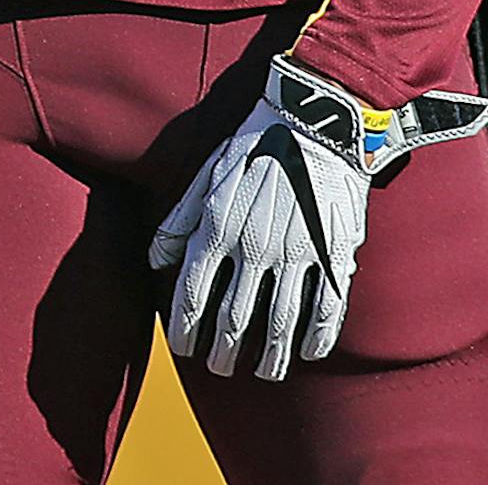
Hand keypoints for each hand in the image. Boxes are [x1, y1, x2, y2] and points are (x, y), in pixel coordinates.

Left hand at [149, 56, 487, 380]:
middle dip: (223, 352)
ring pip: (278, 325)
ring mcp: (296, 253)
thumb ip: (179, 219)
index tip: (183, 346)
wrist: (316, 116)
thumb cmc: (256, 140)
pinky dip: (316, 338)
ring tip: (263, 372)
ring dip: (268, 358)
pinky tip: (307, 352)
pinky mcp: (332, 252)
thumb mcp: (208, 171)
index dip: (184, 329)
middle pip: (233, 320)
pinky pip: (326, 309)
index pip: (192, 295)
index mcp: (218, 226)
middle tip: (220, 366)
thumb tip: (155, 258)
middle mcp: (254, 247)